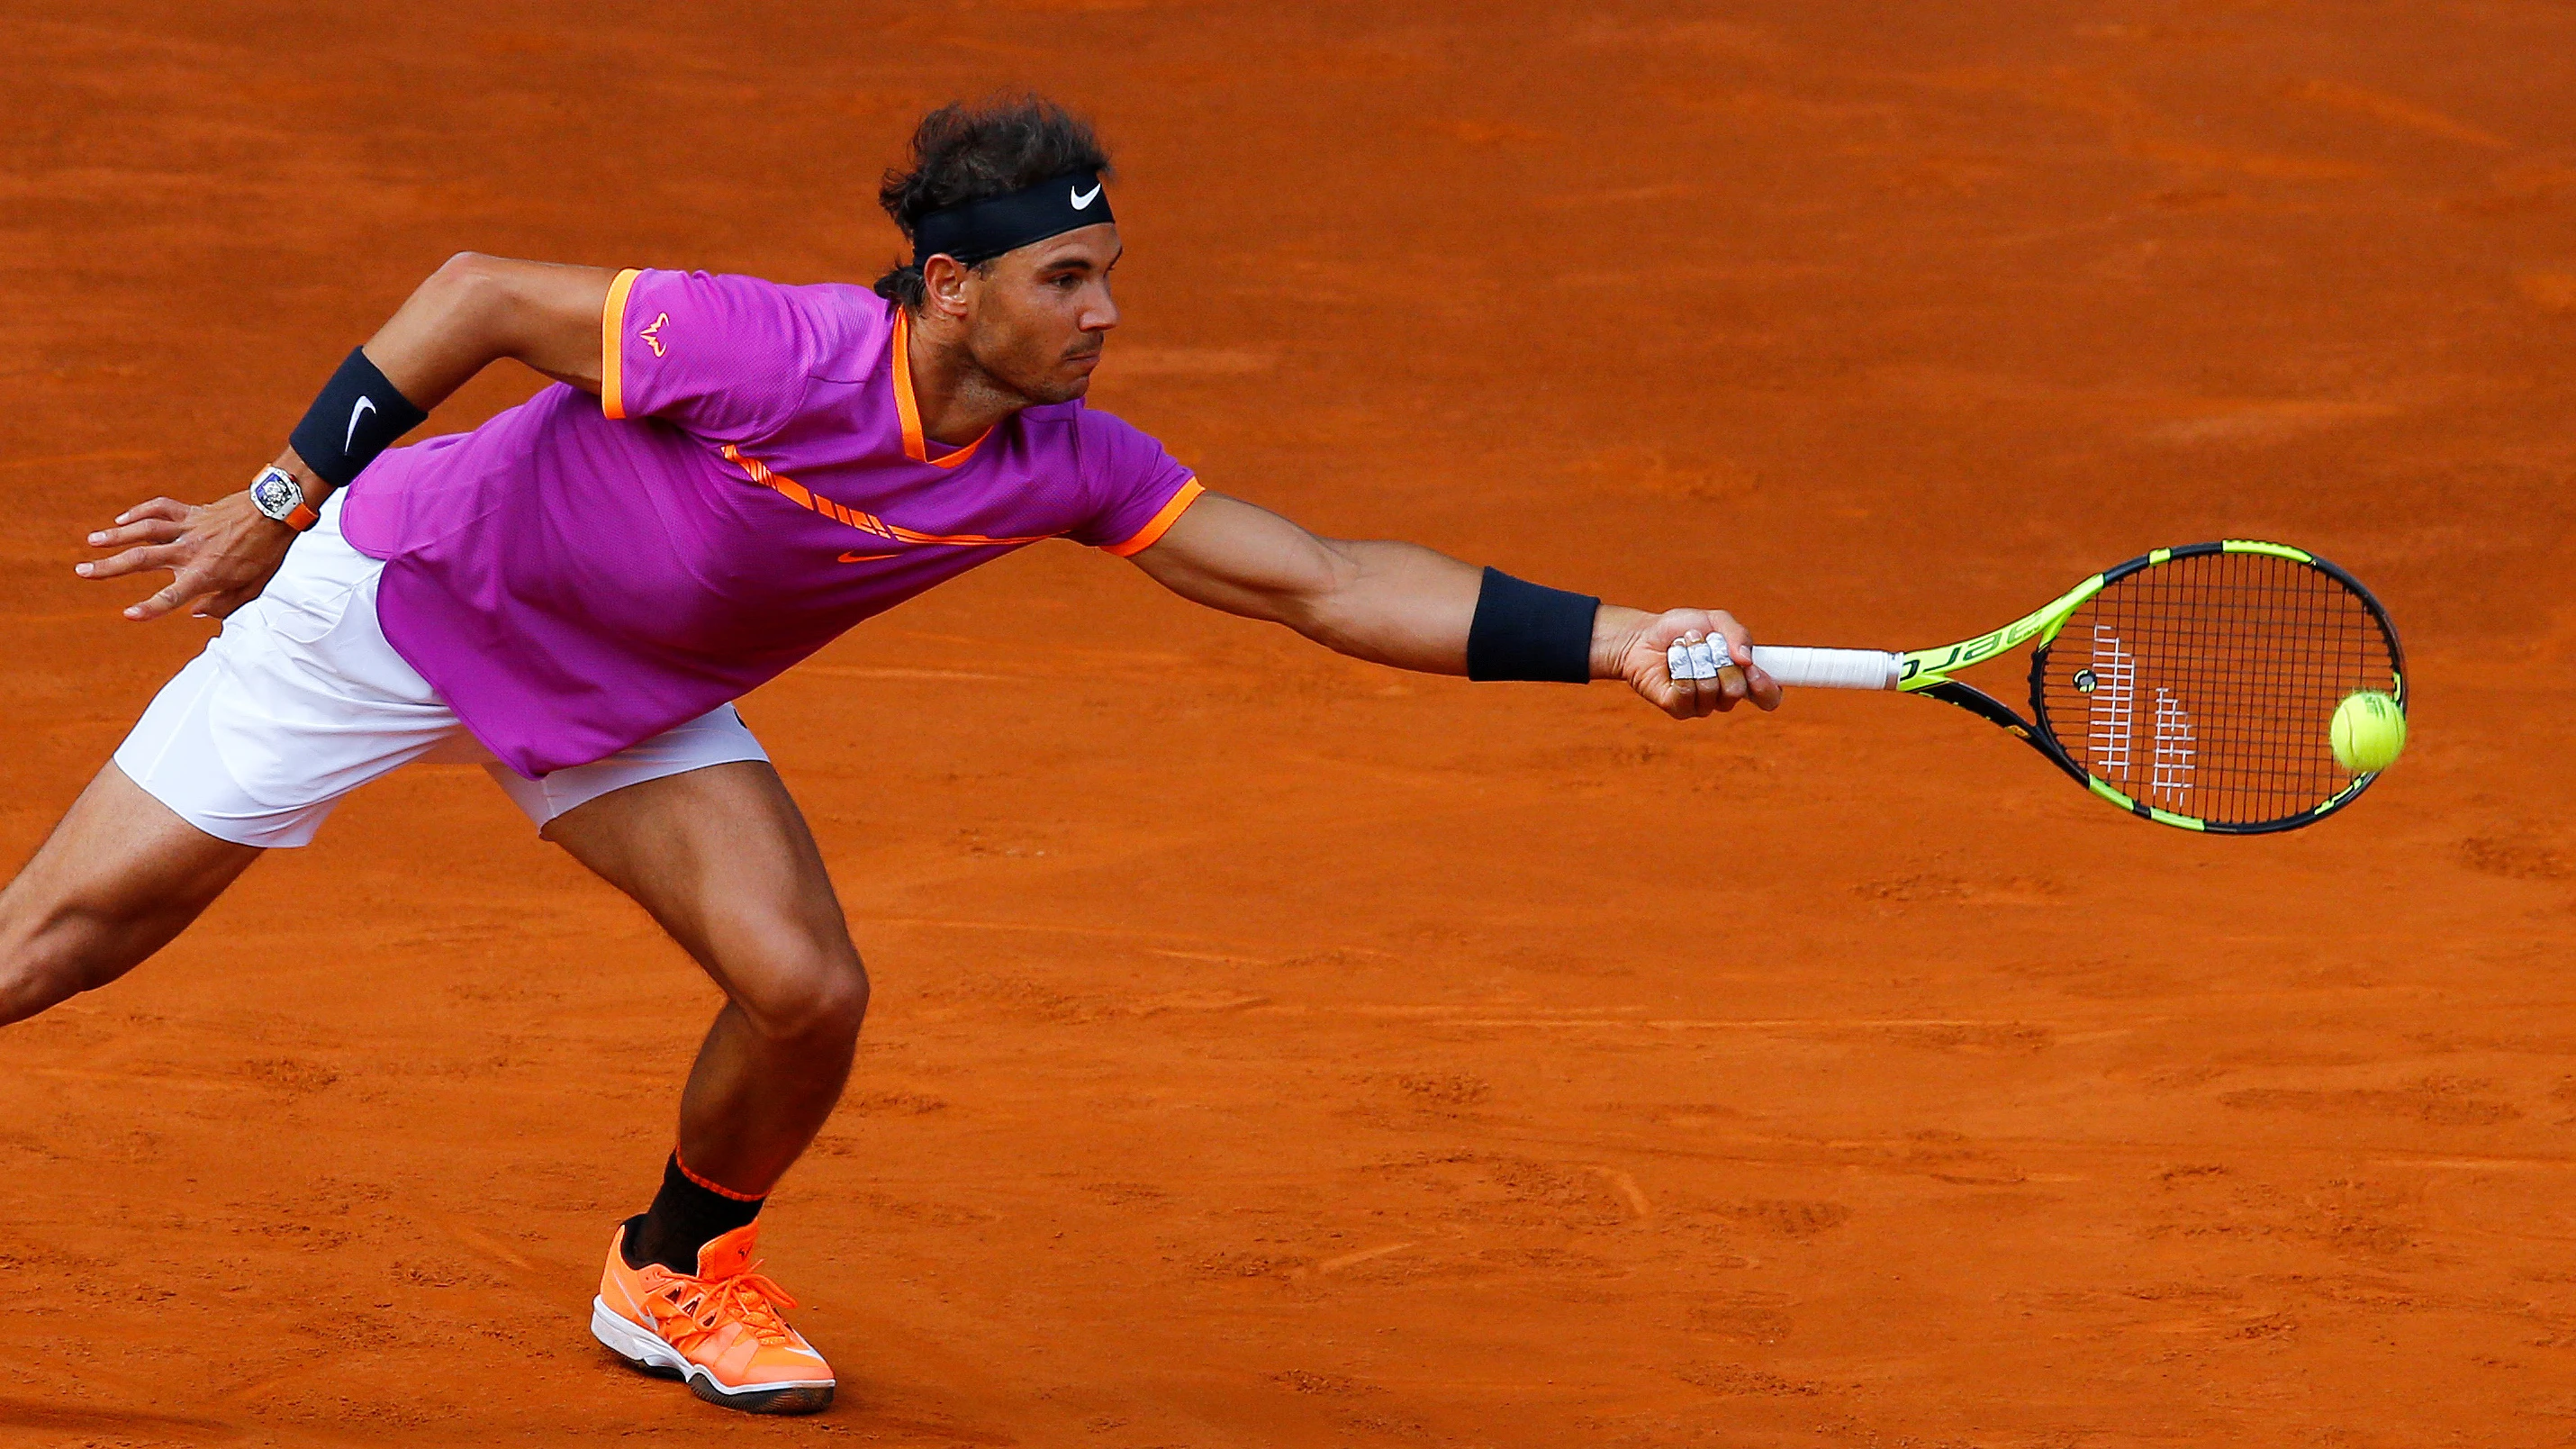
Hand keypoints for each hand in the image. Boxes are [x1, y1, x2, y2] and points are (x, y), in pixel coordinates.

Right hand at [78, 490, 296, 620]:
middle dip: (109, 567)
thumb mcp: (253, 589)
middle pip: (142, 559)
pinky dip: (139, 512)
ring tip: (91, 542)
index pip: (172, 596)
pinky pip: (160, 508)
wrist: (277, 512)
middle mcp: (190, 551)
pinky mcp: (191, 511)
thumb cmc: (266, 553)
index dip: (151, 607)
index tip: (129, 614)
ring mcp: (189, 528)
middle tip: (82, 571)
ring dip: (115, 536)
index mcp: (205, 574)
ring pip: (144, 530)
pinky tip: (122, 519)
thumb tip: (194, 613)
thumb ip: (223, 605)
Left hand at [1595, 605, 1782, 718]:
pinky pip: (1688, 692)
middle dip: (1719, 659)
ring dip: (1696, 658)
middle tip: (1705, 643)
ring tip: (1683, 647)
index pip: (1768, 696)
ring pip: (1710, 689)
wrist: (1644, 635)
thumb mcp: (1715, 621)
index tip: (1753, 669)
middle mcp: (1724, 695)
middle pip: (1737, 691)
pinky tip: (1672, 659)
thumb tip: (1747, 659)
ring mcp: (1701, 705)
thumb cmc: (1681, 629)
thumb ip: (1738, 634)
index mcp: (1741, 676)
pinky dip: (1680, 668)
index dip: (1766, 687)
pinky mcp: (1678, 708)